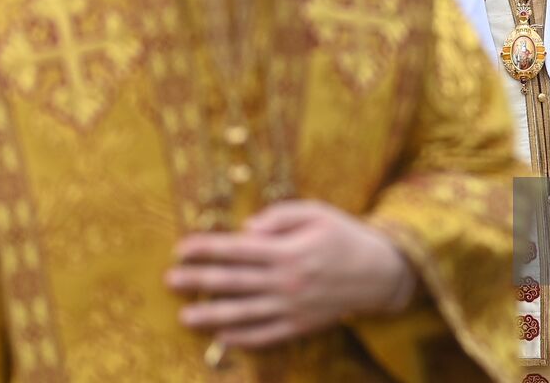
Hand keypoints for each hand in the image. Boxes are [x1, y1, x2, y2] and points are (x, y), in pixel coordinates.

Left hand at [166, 200, 416, 348]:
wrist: (380, 272)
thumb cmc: (345, 234)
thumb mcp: (317, 212)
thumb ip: (280, 216)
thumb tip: (246, 230)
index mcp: (288, 250)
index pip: (237, 249)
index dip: (207, 248)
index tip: (181, 248)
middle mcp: (286, 281)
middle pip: (233, 281)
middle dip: (198, 280)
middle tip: (170, 279)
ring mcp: (292, 307)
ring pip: (243, 313)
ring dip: (210, 314)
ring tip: (185, 315)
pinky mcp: (300, 326)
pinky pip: (264, 335)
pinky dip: (241, 337)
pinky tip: (220, 336)